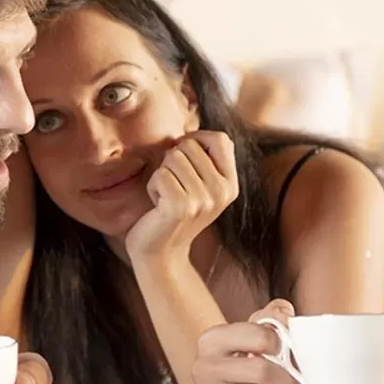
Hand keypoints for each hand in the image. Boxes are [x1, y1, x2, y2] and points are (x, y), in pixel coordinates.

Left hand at [124, 131, 238, 263]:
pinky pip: (159, 174)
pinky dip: (151, 187)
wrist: (160, 253)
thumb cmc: (172, 212)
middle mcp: (223, 192)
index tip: (182, 154)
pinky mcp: (181, 207)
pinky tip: (158, 206)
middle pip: (190, 145)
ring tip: (166, 197)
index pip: (220, 138)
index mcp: (231, 185)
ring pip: (172, 157)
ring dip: (160, 175)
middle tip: (172, 188)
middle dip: (171, 161)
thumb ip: (203, 159)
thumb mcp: (198, 185)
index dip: (196, 138)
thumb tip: (190, 131)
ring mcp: (203, 201)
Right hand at [192, 299, 314, 383]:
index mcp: (213, 339)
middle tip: (308, 383)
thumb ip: (274, 315)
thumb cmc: (245, 353)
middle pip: (262, 372)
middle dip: (292, 379)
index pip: (258, 337)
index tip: (293, 349)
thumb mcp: (256, 328)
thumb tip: (287, 317)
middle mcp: (205, 367)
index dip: (282, 343)